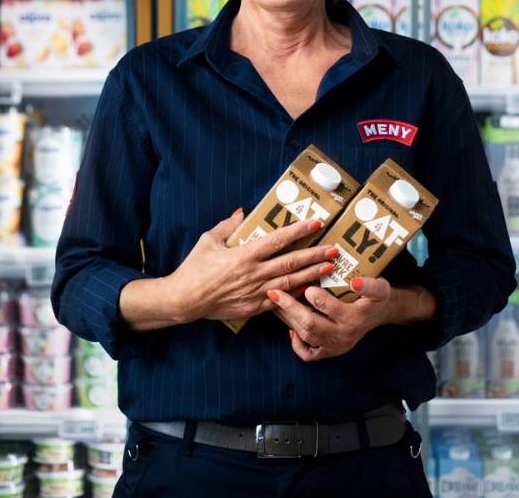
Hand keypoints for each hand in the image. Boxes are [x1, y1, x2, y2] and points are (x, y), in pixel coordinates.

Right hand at [166, 208, 337, 322]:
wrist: (184, 300)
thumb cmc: (194, 268)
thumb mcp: (208, 241)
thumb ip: (228, 225)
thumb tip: (242, 212)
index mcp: (244, 255)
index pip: (278, 240)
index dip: (298, 231)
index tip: (315, 223)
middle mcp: (253, 273)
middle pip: (291, 262)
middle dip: (315, 254)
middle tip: (334, 249)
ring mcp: (256, 292)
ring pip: (291, 282)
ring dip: (312, 274)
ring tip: (329, 267)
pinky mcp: (254, 307)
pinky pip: (281, 300)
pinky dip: (296, 294)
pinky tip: (310, 289)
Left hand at [267, 277, 393, 361]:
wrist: (379, 314)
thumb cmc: (375, 297)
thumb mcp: (380, 288)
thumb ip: (370, 286)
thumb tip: (354, 282)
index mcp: (354, 317)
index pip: (329, 308)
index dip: (314, 297)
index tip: (306, 285)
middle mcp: (344, 335)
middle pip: (310, 324)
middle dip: (290, 308)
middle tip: (276, 292)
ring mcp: (336, 346)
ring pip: (306, 336)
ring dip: (290, 319)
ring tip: (280, 303)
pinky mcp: (330, 352)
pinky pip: (309, 354)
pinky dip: (296, 344)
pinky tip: (291, 328)